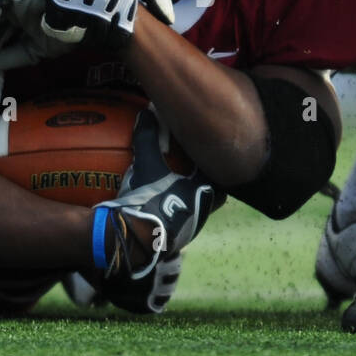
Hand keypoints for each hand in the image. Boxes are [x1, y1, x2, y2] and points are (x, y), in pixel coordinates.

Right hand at [95, 109, 218, 312]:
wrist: (133, 240)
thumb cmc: (146, 199)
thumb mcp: (146, 163)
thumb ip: (147, 137)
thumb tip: (146, 112)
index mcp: (203, 193)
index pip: (222, 180)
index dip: (218, 169)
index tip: (211, 158)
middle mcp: (201, 214)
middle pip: (213, 199)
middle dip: (209, 188)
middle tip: (196, 175)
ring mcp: (187, 232)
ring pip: (196, 215)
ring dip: (190, 204)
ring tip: (176, 193)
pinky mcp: (171, 244)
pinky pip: (177, 227)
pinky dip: (171, 218)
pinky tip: (156, 213)